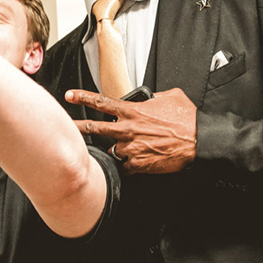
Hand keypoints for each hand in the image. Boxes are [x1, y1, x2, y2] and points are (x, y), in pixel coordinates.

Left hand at [66, 87, 196, 174]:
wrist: (198, 140)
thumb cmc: (187, 119)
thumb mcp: (169, 96)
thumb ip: (153, 97)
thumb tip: (149, 99)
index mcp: (133, 111)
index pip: (101, 102)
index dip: (82, 97)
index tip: (69, 95)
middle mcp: (128, 129)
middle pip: (94, 128)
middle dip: (76, 126)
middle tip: (63, 128)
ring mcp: (131, 148)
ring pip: (112, 150)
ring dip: (118, 149)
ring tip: (132, 148)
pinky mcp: (139, 164)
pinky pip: (125, 166)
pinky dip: (128, 165)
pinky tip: (136, 162)